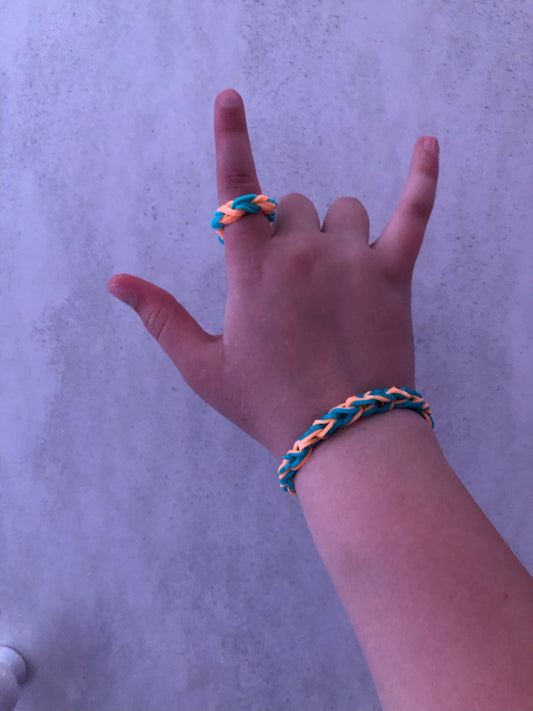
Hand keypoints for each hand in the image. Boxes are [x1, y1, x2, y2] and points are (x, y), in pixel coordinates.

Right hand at [107, 89, 438, 462]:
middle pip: (290, 205)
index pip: (237, 192)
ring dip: (333, 232)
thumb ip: (161, 318)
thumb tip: (117, 282)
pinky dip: (422, 177)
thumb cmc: (269, 404)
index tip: (230, 98)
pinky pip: (414, 212)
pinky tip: (426, 145)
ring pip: (343, 210)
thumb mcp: (204, 367)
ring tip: (334, 281)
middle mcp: (302, 254)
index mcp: (253, 272)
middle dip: (285, 232)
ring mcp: (352, 260)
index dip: (231, 140)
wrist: (343, 434)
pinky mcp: (394, 274)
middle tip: (292, 288)